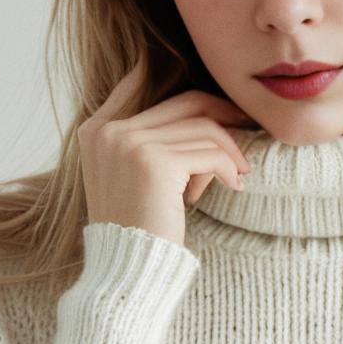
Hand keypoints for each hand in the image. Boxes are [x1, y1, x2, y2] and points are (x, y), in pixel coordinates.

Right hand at [77, 55, 251, 246]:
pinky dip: (228, 168)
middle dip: (222, 112)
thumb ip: (148, 141)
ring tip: (237, 175)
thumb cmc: (137, 228)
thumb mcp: (132, 178)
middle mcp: (108, 132)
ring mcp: (129, 144)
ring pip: (203, 128)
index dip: (163, 72)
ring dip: (228, 152)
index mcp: (95, 131)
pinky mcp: (155, 162)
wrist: (127, 271)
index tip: (197, 79)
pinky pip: (210, 153)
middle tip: (247, 126)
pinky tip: (235, 186)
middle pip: (184, 102)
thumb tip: (201, 111)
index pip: (133, 84)